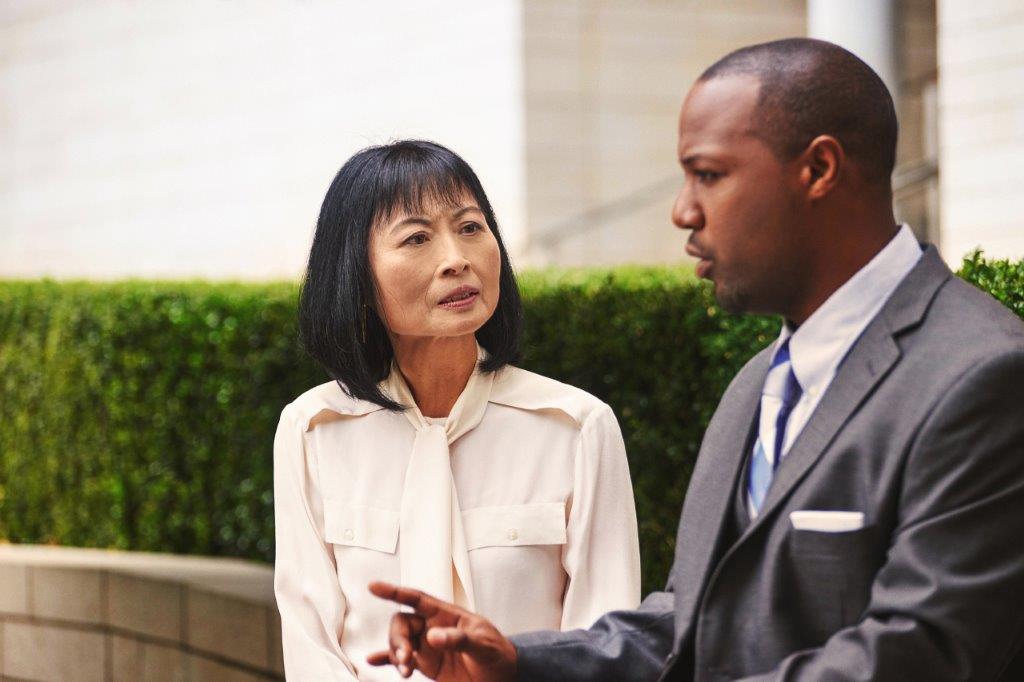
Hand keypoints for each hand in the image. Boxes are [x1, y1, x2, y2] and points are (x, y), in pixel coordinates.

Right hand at [366, 581, 517, 680]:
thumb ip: (460, 639)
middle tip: (406, 657)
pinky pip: (402, 660)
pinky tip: (374, 660)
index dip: (395, 592)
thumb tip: (434, 636)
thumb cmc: (497, 653)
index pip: (417, 599)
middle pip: (403, 623)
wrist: (503, 677)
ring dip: (396, 653)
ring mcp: (429, 646)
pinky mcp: (427, 665)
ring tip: (404, 670)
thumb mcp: (484, 645)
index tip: (374, 587)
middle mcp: (433, 627)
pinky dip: (386, 659)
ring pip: (400, 642)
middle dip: (398, 638)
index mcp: (447, 614)